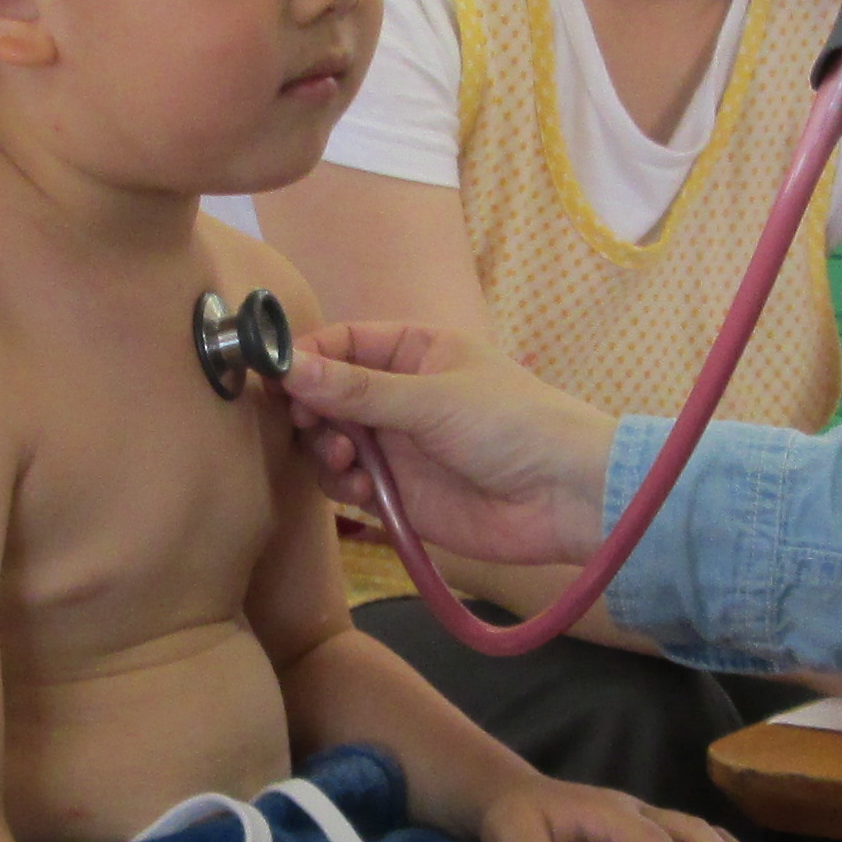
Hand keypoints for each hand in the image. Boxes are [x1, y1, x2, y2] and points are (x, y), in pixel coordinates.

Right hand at [278, 321, 618, 568]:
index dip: (306, 356)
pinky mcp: (398, 495)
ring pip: (331, 443)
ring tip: (342, 459)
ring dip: (324, 450)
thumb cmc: (512, 424)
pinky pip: (349, 486)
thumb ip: (356, 389)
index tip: (275, 376)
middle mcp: (400, 396)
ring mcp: (397, 446)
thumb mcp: (431, 398)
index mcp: (416, 352)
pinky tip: (360, 490)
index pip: (344, 343)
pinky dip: (343, 486)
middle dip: (310, 409)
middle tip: (306, 423)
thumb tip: (286, 367)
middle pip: (327, 395)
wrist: (566, 499)